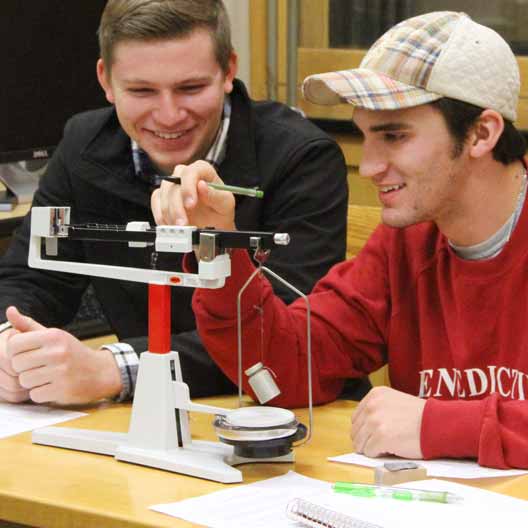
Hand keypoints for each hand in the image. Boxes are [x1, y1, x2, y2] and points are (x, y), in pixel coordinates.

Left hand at [4, 306, 121, 404]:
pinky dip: (41, 393)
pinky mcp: (63, 390)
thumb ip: (29, 325)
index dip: (15, 352)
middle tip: (39, 367)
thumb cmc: (73, 353)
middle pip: (17, 364)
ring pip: (24, 381)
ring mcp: (61, 372)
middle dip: (24, 368)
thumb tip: (10, 311)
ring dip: (32, 382)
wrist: (101, 371)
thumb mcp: (54, 335)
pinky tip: (53, 386)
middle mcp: (58, 352)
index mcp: (53, 336)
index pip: (14, 344)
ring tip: (47, 376)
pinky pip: (35, 395)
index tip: (26, 354)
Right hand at [151, 160, 235, 229]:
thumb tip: (202, 186)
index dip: (188, 187)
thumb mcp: (225, 205)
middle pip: (173, 184)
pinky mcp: (163, 197)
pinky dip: (161, 217)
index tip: (190, 204)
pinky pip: (156, 204)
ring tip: (180, 228)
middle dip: (177, 207)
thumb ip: (215, 195)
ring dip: (169, 214)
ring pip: (162, 195)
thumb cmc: (220, 211)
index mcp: (203, 171)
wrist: (214, 225)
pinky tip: (171, 226)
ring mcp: (173, 186)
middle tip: (183, 223)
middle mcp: (186, 176)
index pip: (191, 172)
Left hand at [350, 386, 425, 458]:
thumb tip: (363, 427)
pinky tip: (390, 449)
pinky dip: (377, 454)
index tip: (373, 435)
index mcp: (374, 395)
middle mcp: (372, 405)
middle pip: (355, 430)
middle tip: (379, 444)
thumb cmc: (419, 416)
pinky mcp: (380, 437)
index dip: (364, 429)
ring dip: (370, 448)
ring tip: (385, 446)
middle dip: (365, 440)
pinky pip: (369, 451)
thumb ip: (378, 409)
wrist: (436, 424)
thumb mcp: (394, 401)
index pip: (356, 418)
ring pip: (359, 443)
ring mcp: (375, 421)